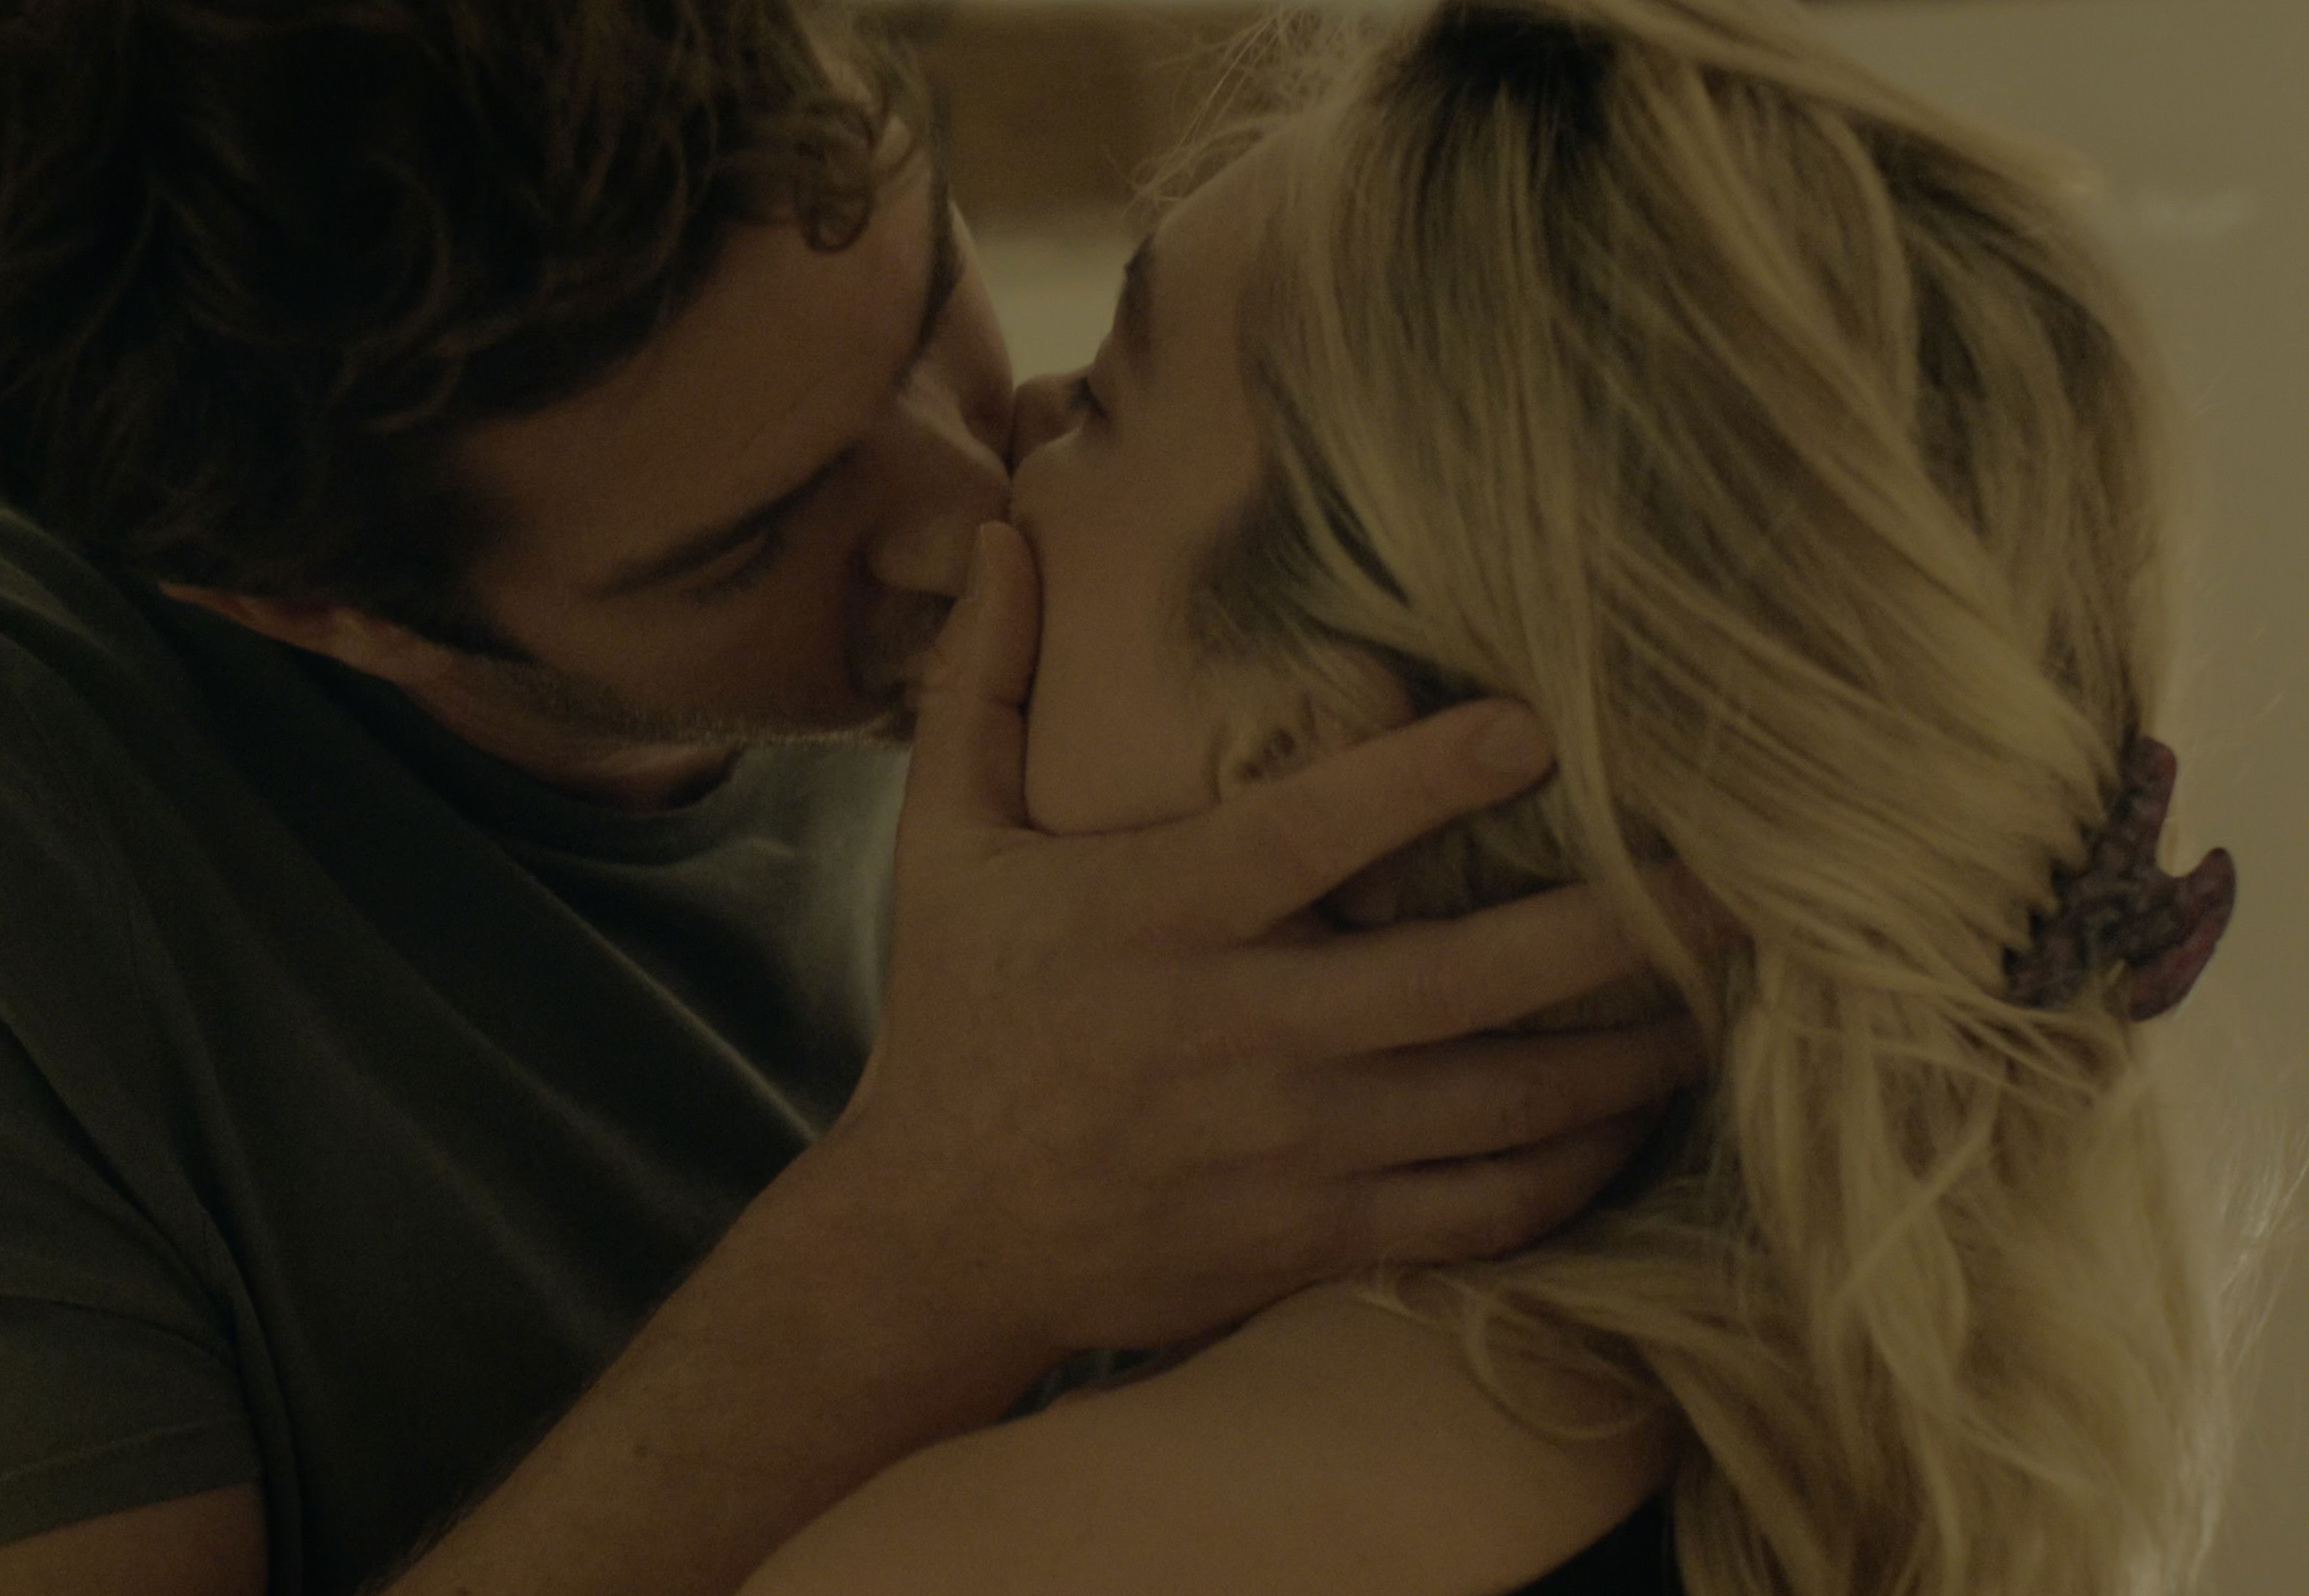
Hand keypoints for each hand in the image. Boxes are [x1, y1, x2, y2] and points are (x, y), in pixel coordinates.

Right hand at [817, 521, 1724, 1357]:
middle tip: (1742, 875)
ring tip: (1733, 992)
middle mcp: (1242, 1033)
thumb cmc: (958, 1025)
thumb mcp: (944, 847)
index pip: (1315, 833)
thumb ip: (981, 690)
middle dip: (1619, 925)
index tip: (1548, 724)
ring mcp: (1291, 1149)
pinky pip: (1482, 1210)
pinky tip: (1637, 1119)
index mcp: (1160, 918)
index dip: (1433, 775)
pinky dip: (1576, 1168)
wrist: (938, 1241)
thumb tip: (999, 536)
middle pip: (1466, 977)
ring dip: (1632, 1050)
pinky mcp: (1316, 1239)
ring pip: (1504, 1101)